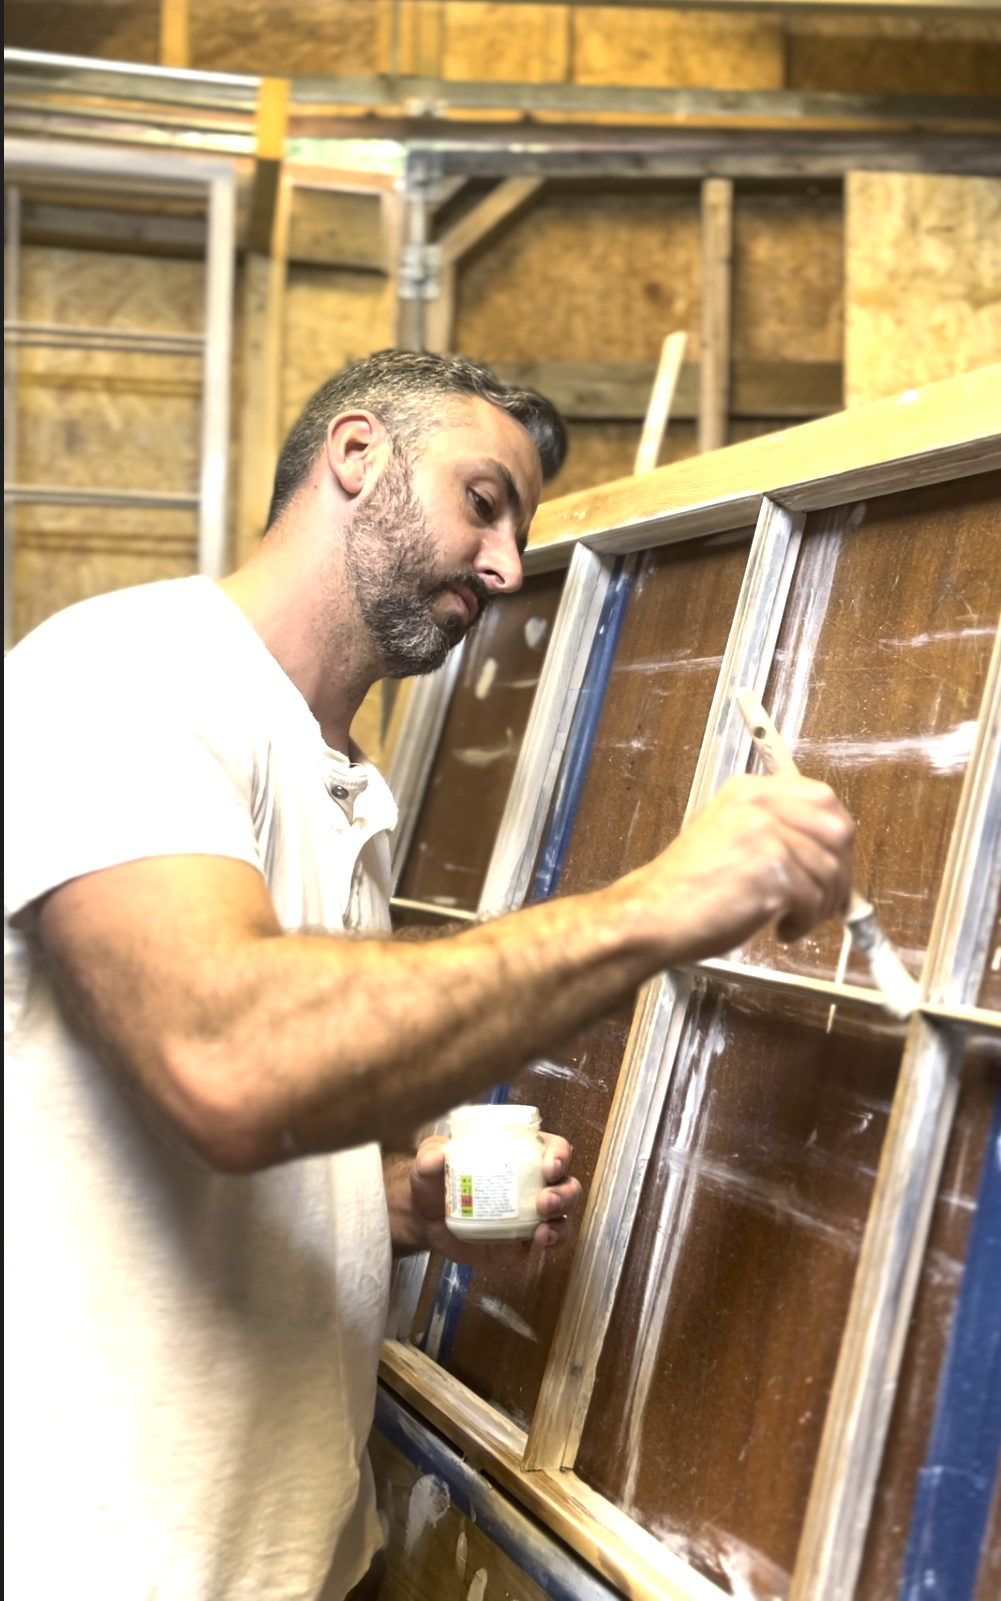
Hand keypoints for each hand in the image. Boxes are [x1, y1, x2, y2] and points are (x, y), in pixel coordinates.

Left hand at [385, 1132, 582, 1264]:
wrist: (425, 1221)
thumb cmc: (434, 1180)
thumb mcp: (429, 1162)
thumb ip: (432, 1156)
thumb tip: (439, 1154)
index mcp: (518, 1153)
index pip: (551, 1147)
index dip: (559, 1154)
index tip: (549, 1165)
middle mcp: (532, 1179)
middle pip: (565, 1181)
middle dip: (564, 1191)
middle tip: (546, 1201)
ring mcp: (531, 1211)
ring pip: (564, 1211)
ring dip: (562, 1216)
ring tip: (543, 1226)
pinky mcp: (525, 1238)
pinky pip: (550, 1238)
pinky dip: (553, 1239)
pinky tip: (541, 1240)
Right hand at [618, 770, 854, 964]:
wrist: (653, 914)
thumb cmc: (686, 888)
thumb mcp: (729, 835)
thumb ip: (773, 830)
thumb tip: (827, 852)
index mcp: (749, 790)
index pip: (823, 798)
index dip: (836, 835)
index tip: (833, 861)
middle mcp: (760, 805)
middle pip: (838, 830)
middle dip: (841, 871)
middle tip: (826, 898)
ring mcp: (767, 836)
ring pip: (830, 871)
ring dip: (821, 905)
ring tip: (794, 919)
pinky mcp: (773, 872)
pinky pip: (814, 900)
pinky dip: (804, 923)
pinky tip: (781, 929)